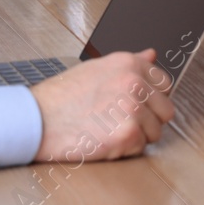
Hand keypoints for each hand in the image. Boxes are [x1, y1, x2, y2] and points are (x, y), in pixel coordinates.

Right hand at [30, 49, 174, 161]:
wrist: (38, 119)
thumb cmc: (62, 97)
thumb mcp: (97, 68)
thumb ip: (130, 63)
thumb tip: (152, 55)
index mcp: (128, 63)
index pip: (165, 84)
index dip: (151, 98)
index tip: (136, 104)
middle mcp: (134, 82)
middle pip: (165, 110)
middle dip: (148, 119)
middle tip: (120, 120)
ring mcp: (132, 108)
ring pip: (155, 131)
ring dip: (137, 135)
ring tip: (109, 129)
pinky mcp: (128, 134)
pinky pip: (141, 147)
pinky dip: (124, 149)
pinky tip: (104, 138)